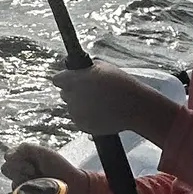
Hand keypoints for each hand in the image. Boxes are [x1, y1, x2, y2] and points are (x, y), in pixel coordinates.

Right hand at [0, 141, 81, 188]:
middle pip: (6, 169)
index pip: (8, 157)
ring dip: (26, 182)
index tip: (33, 163)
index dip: (18, 159)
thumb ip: (24, 148)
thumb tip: (8, 157)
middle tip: (36, 172)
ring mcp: (24, 188)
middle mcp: (21, 173)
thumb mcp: (43, 152)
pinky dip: (27, 193)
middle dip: (21, 169)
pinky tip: (38, 192)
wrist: (74, 187)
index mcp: (24, 160)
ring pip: (12, 183)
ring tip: (40, 183)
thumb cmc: (61, 169)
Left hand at [51, 60, 174, 145]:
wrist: (135, 107)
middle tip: (91, 92)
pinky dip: (87, 117)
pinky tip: (101, 113)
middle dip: (75, 93)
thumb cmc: (122, 84)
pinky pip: (79, 120)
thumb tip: (76, 70)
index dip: (65, 79)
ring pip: (72, 108)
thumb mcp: (103, 67)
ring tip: (100, 104)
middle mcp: (72, 96)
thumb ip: (85, 69)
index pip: (57, 79)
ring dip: (81, 106)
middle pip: (64, 94)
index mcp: (75, 80)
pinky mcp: (82, 126)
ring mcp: (76, 113)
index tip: (71, 81)